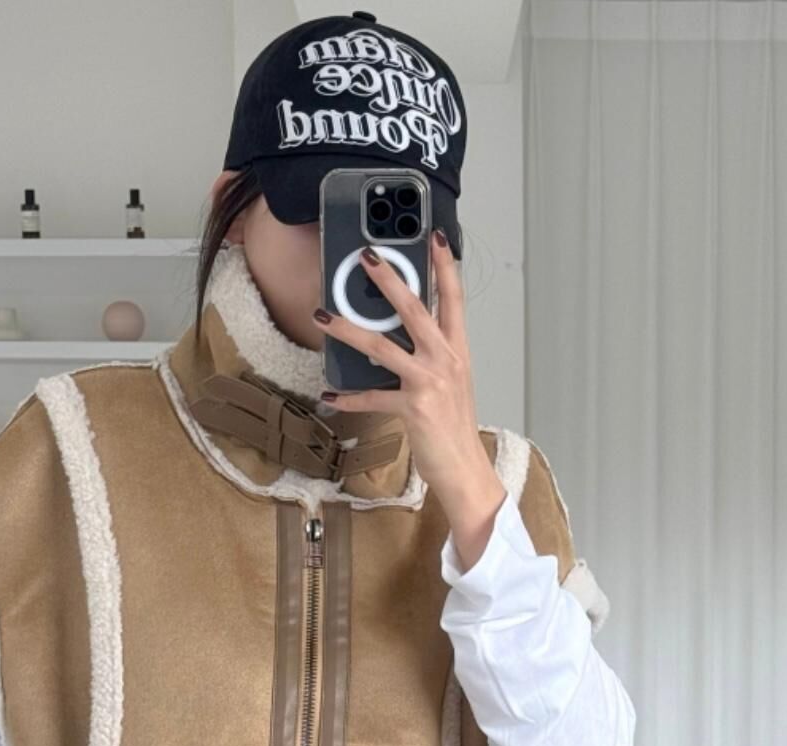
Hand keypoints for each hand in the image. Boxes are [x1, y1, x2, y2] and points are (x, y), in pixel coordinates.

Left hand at [311, 230, 504, 519]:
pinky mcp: (413, 407)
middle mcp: (446, 359)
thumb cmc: (454, 427)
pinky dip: (348, 398)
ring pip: (382, 346)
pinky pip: (372, 398)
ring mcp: (429, 382)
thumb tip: (397, 337)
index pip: (453, 298)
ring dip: (348, 329)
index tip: (434, 237)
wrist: (464, 467)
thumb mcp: (449, 382)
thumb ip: (429, 356)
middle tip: (366, 257)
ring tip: (323, 316)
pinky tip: (330, 396)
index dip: (445, 265)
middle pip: (414, 309)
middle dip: (388, 279)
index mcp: (457, 350)